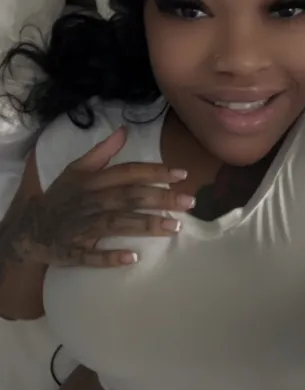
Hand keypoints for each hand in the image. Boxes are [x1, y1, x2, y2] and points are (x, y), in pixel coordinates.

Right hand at [11, 127, 193, 267]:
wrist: (30, 228)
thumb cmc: (61, 198)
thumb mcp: (76, 170)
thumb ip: (101, 152)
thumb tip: (124, 131)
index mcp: (91, 182)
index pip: (126, 173)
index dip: (153, 173)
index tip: (181, 174)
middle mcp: (89, 202)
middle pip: (127, 198)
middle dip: (159, 199)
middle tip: (189, 201)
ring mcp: (81, 228)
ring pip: (116, 224)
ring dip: (144, 225)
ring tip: (174, 227)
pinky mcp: (73, 251)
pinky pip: (92, 255)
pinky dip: (110, 257)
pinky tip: (132, 258)